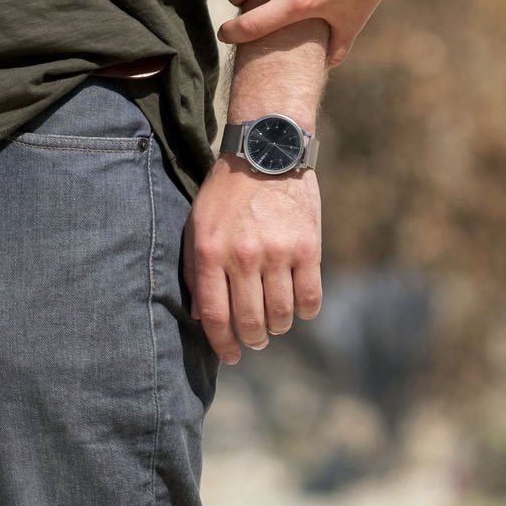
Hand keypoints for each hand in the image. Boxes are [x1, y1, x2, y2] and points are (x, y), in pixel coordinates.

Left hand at [183, 155, 321, 364]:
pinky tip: (299, 306)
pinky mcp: (307, 247)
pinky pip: (310, 297)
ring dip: (278, 327)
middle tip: (255, 339)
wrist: (267, 151)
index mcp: (210, 252)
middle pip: (250, 321)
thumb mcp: (198, 225)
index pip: (215, 317)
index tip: (231, 355)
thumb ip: (194, 270)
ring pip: (281, 315)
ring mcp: (277, 252)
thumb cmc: (226, 192)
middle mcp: (242, 256)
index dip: (223, 345)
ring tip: (276, 321)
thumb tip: (203, 318)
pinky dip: (305, 311)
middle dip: (252, 339)